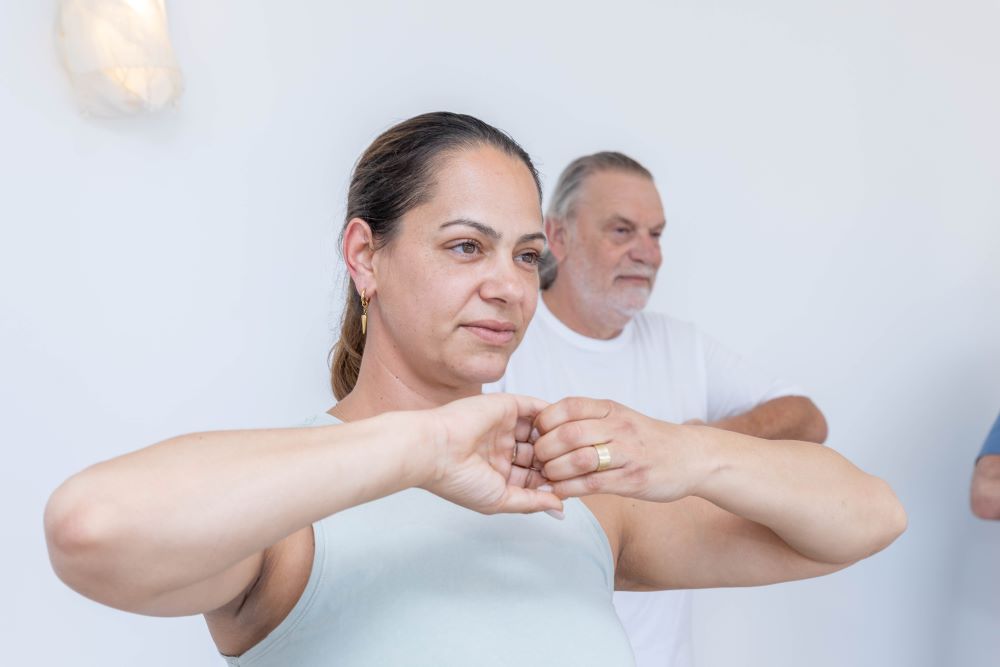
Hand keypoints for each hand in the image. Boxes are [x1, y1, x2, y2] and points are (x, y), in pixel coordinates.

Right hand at [422, 393, 561, 515]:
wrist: (436, 450)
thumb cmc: (460, 480)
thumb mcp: (500, 500)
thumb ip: (532, 502)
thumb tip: (560, 508)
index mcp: (498, 473)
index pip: (533, 477)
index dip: (551, 481)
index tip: (571, 486)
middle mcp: (502, 449)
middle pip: (539, 453)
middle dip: (556, 459)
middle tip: (575, 464)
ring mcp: (504, 427)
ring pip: (539, 430)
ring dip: (555, 436)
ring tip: (572, 444)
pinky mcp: (505, 406)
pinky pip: (533, 407)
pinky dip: (549, 413)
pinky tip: (563, 422)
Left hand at [532, 397, 709, 502]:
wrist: (692, 457)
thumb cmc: (648, 439)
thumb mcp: (620, 417)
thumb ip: (588, 420)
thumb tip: (544, 427)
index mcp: (611, 410)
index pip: (568, 406)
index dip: (545, 420)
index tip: (537, 433)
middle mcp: (618, 428)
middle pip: (568, 434)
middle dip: (544, 449)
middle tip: (536, 460)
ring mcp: (627, 454)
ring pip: (578, 459)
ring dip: (554, 471)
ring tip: (546, 476)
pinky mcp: (632, 480)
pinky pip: (591, 485)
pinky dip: (568, 490)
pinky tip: (558, 492)